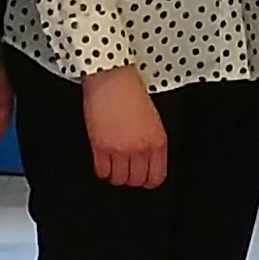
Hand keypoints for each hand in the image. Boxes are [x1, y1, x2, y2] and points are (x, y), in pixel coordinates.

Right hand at [87, 67, 170, 188]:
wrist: (112, 78)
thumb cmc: (131, 92)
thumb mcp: (152, 119)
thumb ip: (151, 142)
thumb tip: (144, 160)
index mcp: (158, 141)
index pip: (156, 176)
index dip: (148, 180)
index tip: (143, 178)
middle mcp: (141, 148)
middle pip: (136, 180)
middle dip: (130, 177)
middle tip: (125, 169)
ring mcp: (120, 149)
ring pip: (118, 179)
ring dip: (115, 175)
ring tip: (113, 165)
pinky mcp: (101, 147)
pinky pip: (102, 171)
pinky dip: (102, 170)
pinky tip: (103, 161)